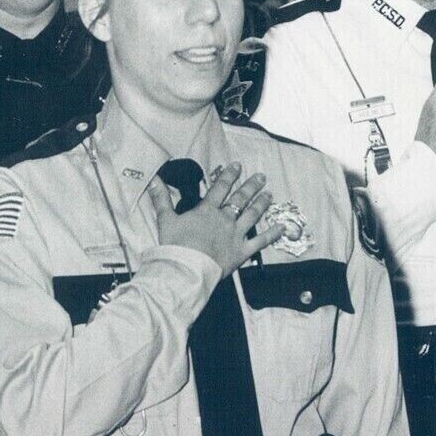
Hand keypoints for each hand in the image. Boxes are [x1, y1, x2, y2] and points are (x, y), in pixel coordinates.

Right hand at [146, 162, 285, 279]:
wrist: (186, 269)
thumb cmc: (175, 246)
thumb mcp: (165, 220)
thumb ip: (161, 198)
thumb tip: (153, 179)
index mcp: (207, 211)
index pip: (220, 188)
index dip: (229, 175)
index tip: (237, 165)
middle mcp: (224, 219)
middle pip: (240, 198)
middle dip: (251, 186)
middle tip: (260, 176)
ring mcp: (235, 235)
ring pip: (252, 215)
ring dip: (261, 203)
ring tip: (269, 194)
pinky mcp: (242, 251)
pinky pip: (260, 241)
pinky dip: (272, 234)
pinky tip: (282, 227)